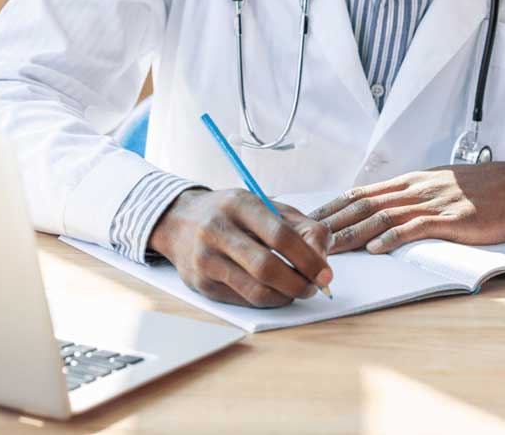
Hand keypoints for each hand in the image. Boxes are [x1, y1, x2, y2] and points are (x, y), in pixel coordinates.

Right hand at [149, 188, 332, 307]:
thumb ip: (300, 226)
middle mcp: (217, 230)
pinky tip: (274, 292)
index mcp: (239, 204)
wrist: (178, 220)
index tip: (326, 273)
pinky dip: (267, 300)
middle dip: (299, 283)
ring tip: (296, 290)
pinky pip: (243, 300)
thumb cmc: (231, 214)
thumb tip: (322, 259)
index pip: (280, 235)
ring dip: (285, 296)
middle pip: (267, 268)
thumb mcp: (265, 206)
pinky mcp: (200, 283)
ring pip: (256, 290)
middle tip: (313, 287)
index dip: (308, 258)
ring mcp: (205, 258)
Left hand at [310, 161, 504, 253]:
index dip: (333, 207)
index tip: (309, 220)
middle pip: (364, 204)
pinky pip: (417, 227)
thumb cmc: (485, 189)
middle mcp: (417, 188)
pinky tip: (377, 248)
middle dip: (332, 222)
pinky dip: (394, 237)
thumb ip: (415, 196)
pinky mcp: (453, 217)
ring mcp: (434, 201)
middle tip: (304, 237)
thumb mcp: (442, 186)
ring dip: (353, 233)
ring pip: (384, 216)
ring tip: (329, 248)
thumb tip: (386, 209)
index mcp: (412, 181)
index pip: (362, 193)